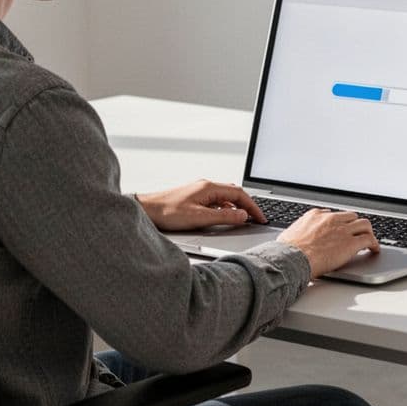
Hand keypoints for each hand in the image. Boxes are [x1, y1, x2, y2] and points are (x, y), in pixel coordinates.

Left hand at [136, 179, 266, 231]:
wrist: (147, 210)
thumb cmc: (167, 212)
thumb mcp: (200, 217)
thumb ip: (224, 217)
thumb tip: (243, 216)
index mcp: (209, 187)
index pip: (240, 194)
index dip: (253, 206)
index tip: (260, 218)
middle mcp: (206, 186)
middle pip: (234, 193)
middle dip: (248, 205)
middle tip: (256, 218)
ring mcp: (199, 191)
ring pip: (225, 197)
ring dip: (237, 207)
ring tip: (244, 219)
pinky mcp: (194, 197)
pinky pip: (216, 201)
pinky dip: (225, 208)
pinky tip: (224, 217)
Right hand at [277, 209, 379, 277]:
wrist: (292, 259)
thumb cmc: (287, 251)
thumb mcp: (289, 234)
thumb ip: (298, 233)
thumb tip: (293, 238)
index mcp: (315, 216)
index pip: (333, 214)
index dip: (339, 222)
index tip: (341, 228)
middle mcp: (331, 219)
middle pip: (351, 216)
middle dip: (355, 225)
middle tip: (357, 232)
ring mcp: (343, 230)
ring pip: (364, 224)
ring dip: (367, 232)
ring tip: (370, 239)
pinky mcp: (351, 243)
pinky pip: (369, 239)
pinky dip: (374, 244)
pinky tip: (374, 249)